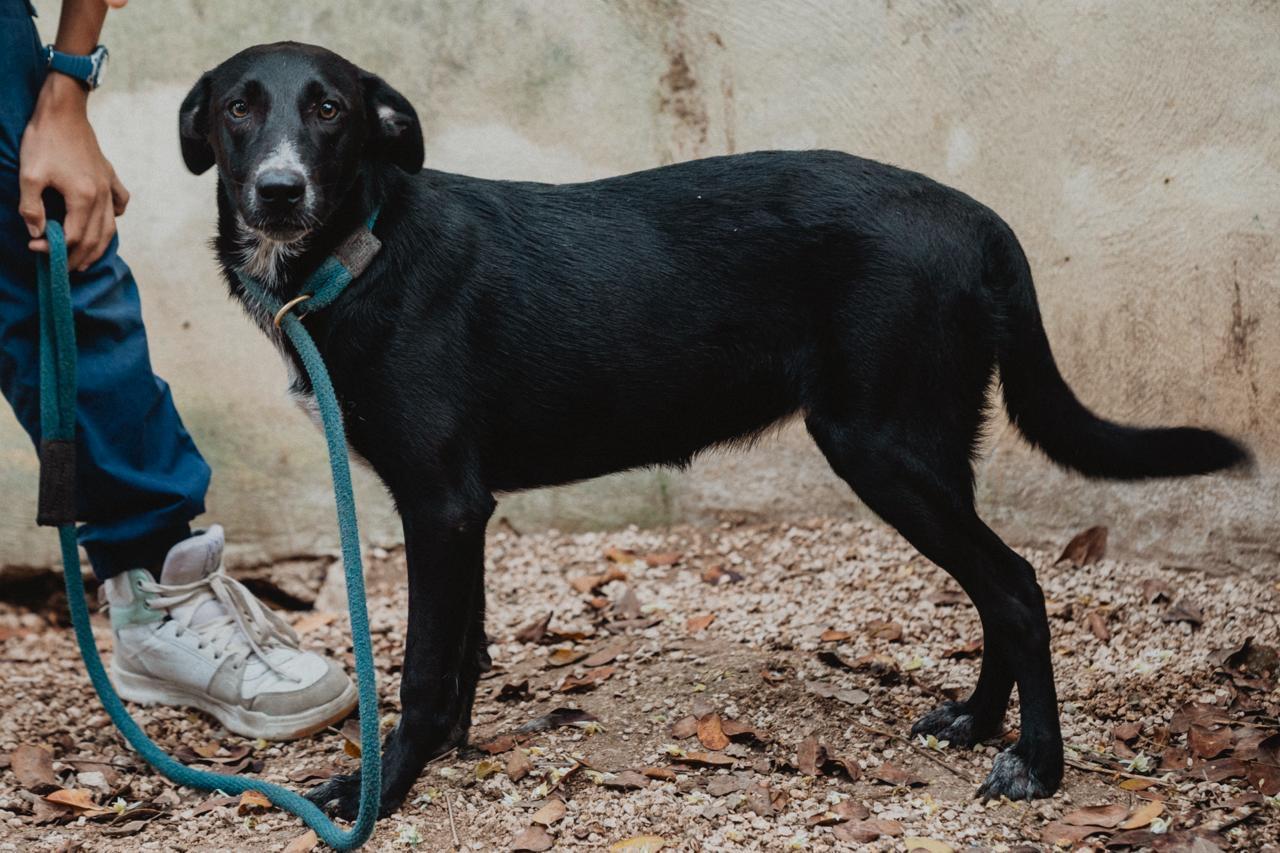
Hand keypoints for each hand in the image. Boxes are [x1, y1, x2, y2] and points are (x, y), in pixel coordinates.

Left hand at [18, 73, 129, 271]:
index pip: (72, 236)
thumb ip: (31, 207)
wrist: (63, 110)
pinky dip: (114, 218)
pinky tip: (105, 221)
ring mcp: (108, 187)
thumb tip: (36, 232)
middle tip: (60, 268)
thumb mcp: (28, 174)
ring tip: (84, 259)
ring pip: (109, 228)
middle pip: (94, 239)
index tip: (34, 248)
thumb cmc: (44, 140)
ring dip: (97, 248)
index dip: (53, 249)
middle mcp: (101, 197)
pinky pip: (120, 204)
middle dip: (77, 257)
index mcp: (83, 197)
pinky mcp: (109, 176)